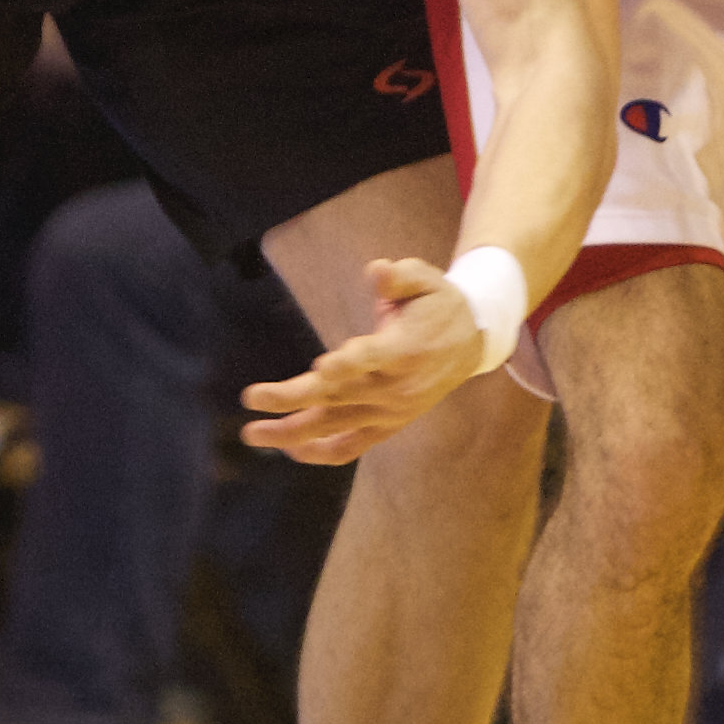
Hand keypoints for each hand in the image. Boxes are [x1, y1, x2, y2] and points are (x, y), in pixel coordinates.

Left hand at [239, 259, 486, 465]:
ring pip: (336, 426)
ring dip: (292, 432)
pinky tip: (289, 449)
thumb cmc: (439, 305)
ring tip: (253, 433)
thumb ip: (400, 276)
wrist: (470, 343)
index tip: (320, 366)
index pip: (373, 359)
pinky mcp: (388, 426)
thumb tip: (377, 270)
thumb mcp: (428, 280)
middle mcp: (396, 388)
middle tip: (252, 397)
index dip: (348, 364)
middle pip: (340, 395)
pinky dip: (320, 453)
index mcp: (406, 349)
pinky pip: (351, 447)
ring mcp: (390, 412)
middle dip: (294, 397)